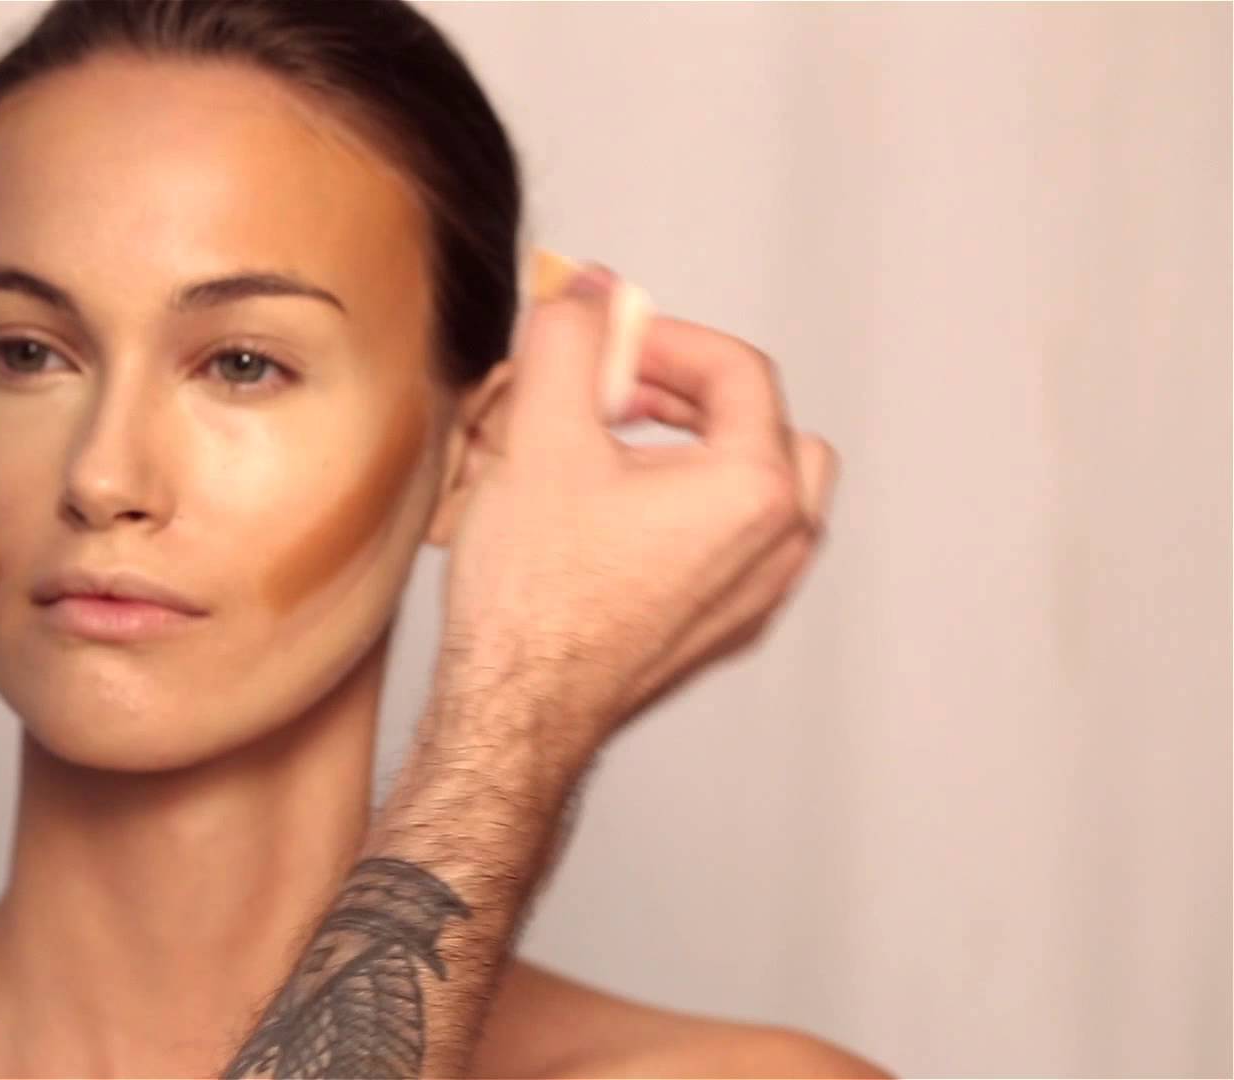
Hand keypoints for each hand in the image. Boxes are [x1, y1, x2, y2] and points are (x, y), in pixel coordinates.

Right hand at [438, 269, 837, 769]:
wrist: (516, 711)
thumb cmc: (534, 601)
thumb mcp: (541, 436)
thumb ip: (573, 341)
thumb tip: (588, 291)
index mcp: (756, 489)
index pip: (736, 370)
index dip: (663, 338)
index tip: (607, 343)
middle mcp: (777, 546)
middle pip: (766, 426)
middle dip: (690, 394)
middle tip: (615, 393)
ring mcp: (756, 597)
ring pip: (756, 488)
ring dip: (695, 451)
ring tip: (612, 453)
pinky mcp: (722, 631)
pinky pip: (732, 544)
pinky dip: (688, 509)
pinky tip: (614, 517)